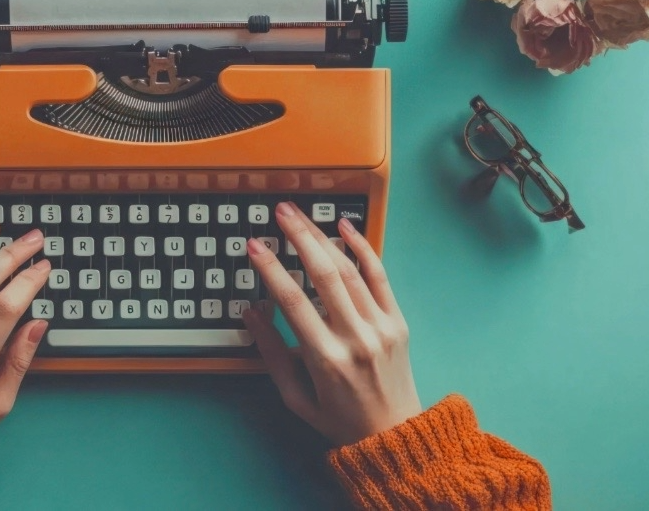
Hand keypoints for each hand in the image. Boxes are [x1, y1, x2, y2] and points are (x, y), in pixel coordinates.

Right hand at [243, 202, 421, 446]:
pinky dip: (363, 248)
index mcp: (326, 359)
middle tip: (281, 212)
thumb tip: (250, 313)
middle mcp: (356, 338)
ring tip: (302, 216)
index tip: (254, 246)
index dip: (269, 268)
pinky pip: (380, 276)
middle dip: (299, 238)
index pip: (292, 300)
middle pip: (324, 274)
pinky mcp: (398, 322)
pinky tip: (345, 227)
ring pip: (350, 270)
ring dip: (324, 237)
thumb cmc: (339, 419)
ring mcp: (381, 328)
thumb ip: (271, 353)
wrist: (394, 435)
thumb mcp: (295, 396)